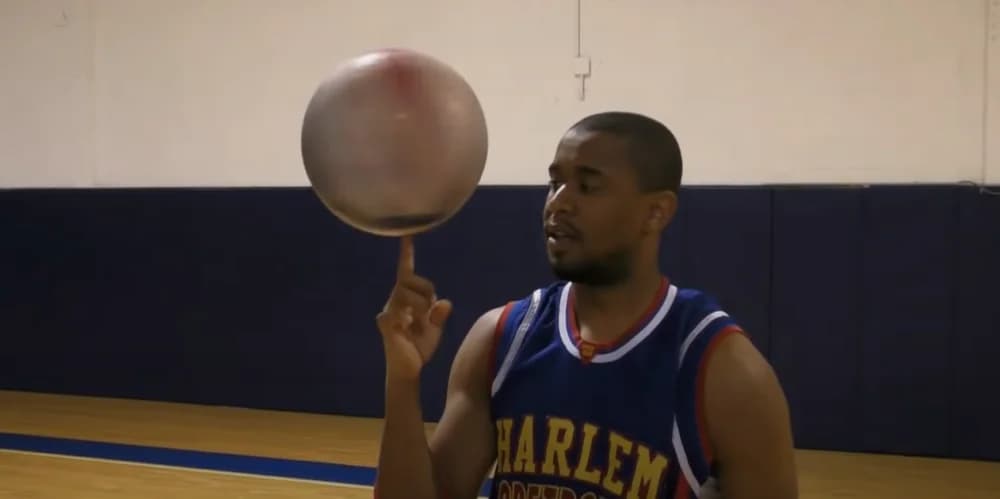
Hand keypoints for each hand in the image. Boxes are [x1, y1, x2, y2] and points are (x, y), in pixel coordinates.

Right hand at [375, 235, 452, 381]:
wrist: (409, 367)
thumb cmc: (420, 345)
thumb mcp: (436, 328)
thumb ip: (440, 314)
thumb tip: (444, 303)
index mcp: (407, 296)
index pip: (407, 271)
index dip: (407, 253)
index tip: (407, 234)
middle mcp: (395, 299)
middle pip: (411, 280)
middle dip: (425, 292)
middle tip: (429, 313)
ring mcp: (389, 310)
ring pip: (406, 294)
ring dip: (420, 308)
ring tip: (419, 323)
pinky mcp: (385, 323)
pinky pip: (394, 313)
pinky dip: (406, 319)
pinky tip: (406, 328)